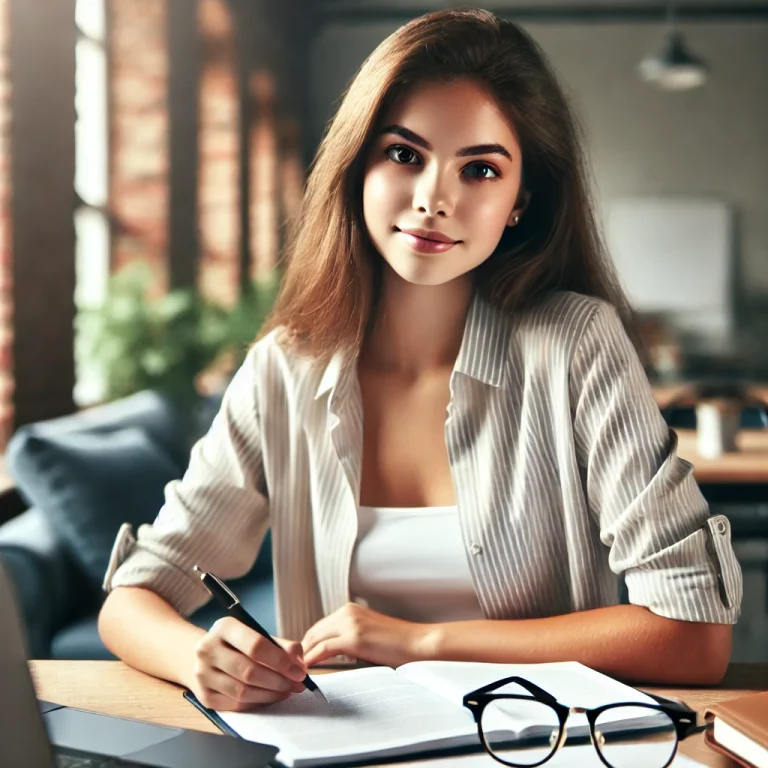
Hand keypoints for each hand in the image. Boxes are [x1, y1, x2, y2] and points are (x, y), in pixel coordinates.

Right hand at [190, 617, 307, 710]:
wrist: (206, 655)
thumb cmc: (238, 644)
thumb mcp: (257, 634)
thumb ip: (281, 646)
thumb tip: (300, 663)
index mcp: (224, 627)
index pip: (256, 646)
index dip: (281, 661)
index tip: (299, 672)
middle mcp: (208, 649)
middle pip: (249, 671)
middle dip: (279, 681)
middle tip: (296, 685)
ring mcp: (202, 674)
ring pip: (242, 692)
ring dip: (270, 695)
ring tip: (286, 692)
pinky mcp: (203, 696)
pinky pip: (235, 705)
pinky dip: (256, 704)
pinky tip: (269, 697)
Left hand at [302, 602, 433, 667]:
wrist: (418, 643)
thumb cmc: (397, 643)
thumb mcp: (368, 634)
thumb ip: (350, 636)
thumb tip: (331, 652)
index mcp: (350, 609)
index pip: (320, 627)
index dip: (308, 643)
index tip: (300, 659)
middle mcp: (347, 612)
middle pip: (313, 632)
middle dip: (301, 650)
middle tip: (293, 668)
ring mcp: (350, 623)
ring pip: (315, 640)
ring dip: (304, 656)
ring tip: (296, 672)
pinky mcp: (354, 638)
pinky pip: (324, 649)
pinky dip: (313, 660)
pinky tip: (307, 670)